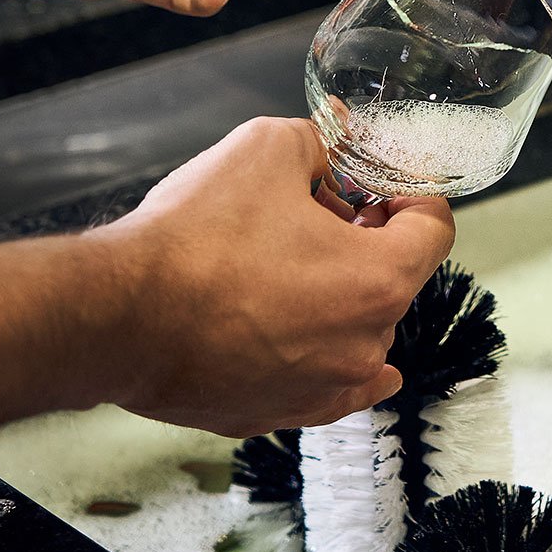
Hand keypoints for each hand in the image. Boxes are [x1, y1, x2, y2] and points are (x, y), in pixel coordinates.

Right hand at [91, 118, 454, 436]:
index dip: (411, 192)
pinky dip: (315, 350)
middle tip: (317, 209)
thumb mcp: (266, 148)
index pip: (434, 229)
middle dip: (363, 238)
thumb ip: (320, 141)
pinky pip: (317, 380)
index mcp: (378, 281)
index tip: (384, 182)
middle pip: (391, 278)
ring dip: (333, 292)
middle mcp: (362, 346)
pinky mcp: (274, 412)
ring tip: (278, 261)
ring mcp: (320, 388)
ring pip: (352, 329)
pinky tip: (311, 338)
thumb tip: (336, 138)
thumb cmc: (193, 238)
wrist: (117, 316)